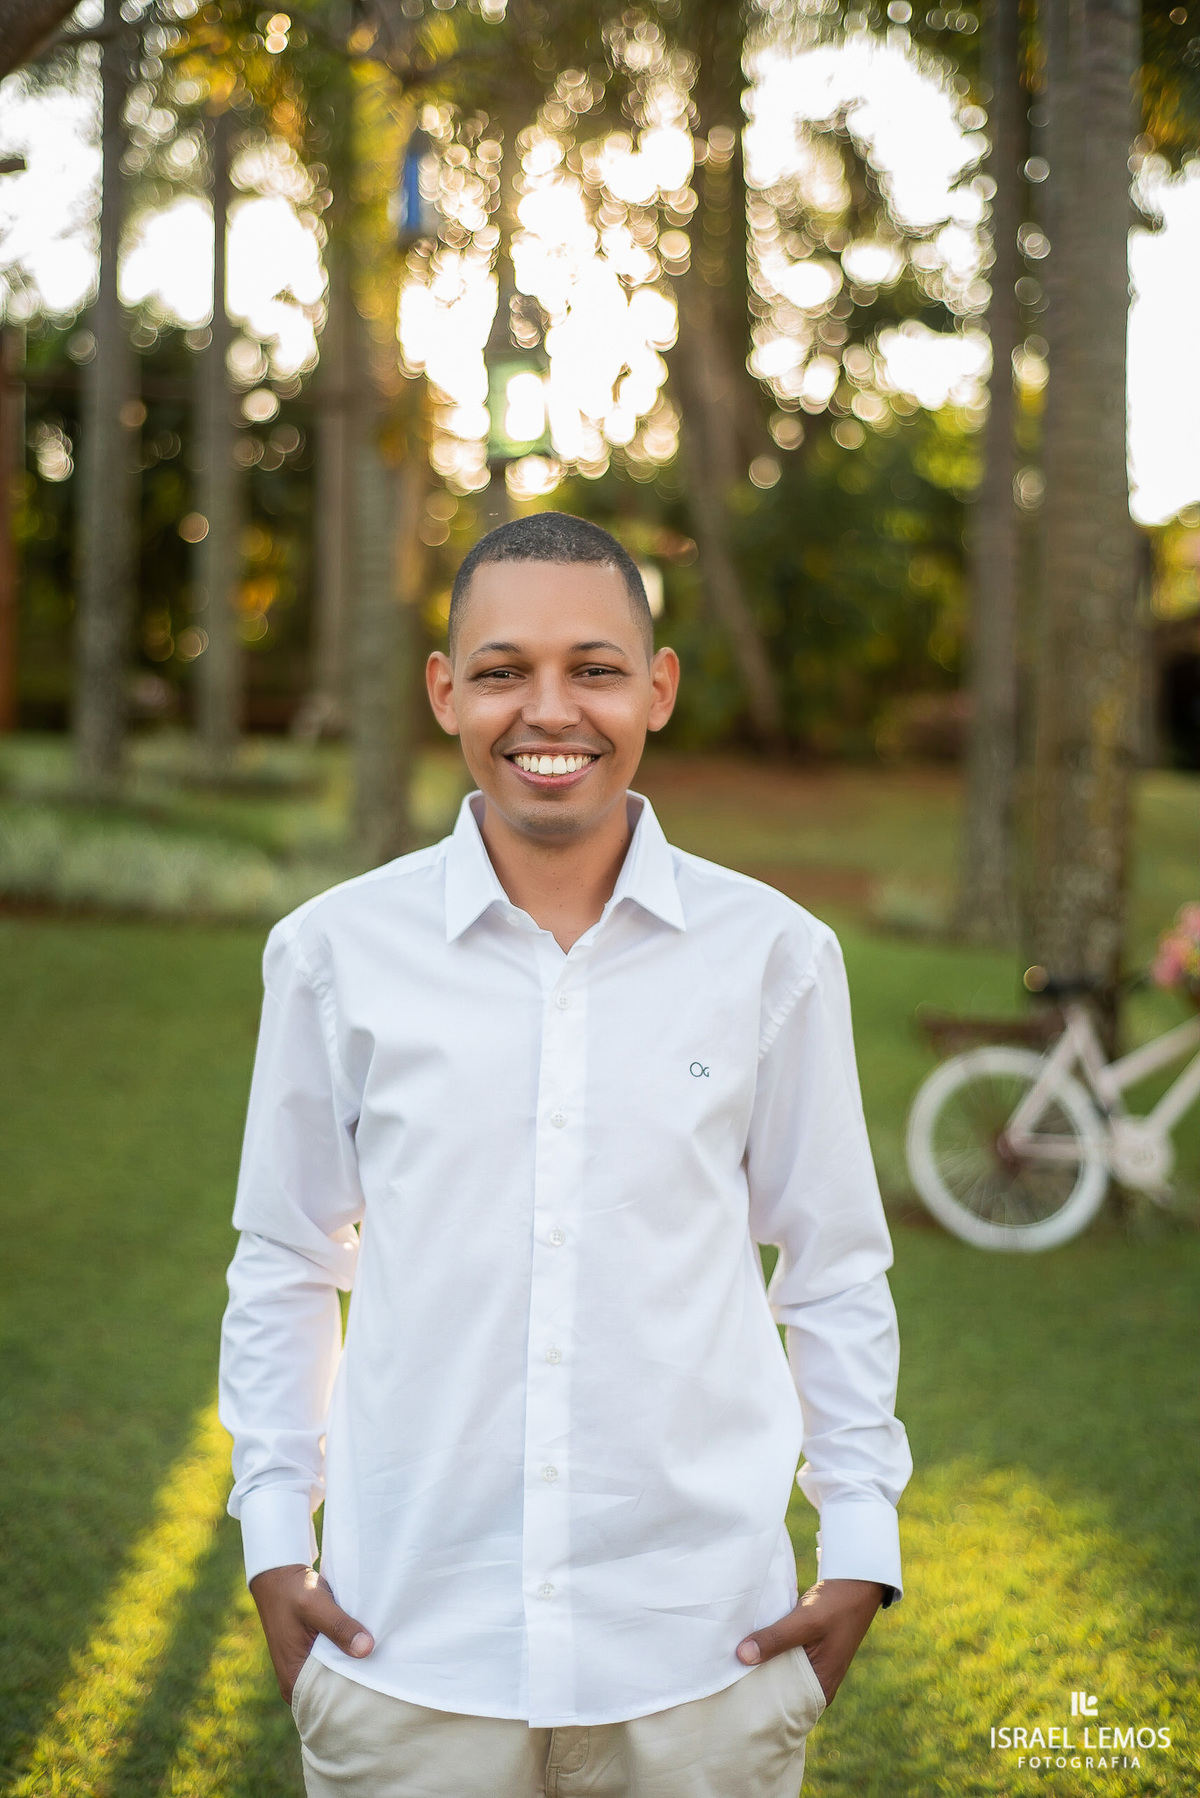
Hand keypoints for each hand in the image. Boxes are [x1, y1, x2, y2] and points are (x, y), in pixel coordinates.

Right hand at [249, 1564, 373, 1702]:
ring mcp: (304, 1667)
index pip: (326, 1703)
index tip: (379, 1689)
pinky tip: (367, 1649)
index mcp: (292, 1678)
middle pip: (333, 1691)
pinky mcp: (312, 1654)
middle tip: (386, 1676)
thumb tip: (366, 1649)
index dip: (352, 1697)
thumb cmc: (292, 1590)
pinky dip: (347, 1656)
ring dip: (353, 1667)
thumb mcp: (315, 1605)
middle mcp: (297, 1679)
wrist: (278, 1574)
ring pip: (335, 1675)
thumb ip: (339, 1627)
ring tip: (381, 1664)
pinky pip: (334, 1662)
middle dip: (357, 1683)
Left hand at [735, 1578, 884, 1705]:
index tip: (732, 1695)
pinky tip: (750, 1645)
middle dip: (756, 1683)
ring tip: (731, 1663)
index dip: (759, 1702)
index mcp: (821, 1688)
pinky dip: (769, 1650)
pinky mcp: (807, 1648)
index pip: (784, 1708)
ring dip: (761, 1664)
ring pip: (779, 1670)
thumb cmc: (837, 1604)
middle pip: (779, 1689)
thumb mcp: (806, 1621)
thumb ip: (775, 1639)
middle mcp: (817, 1682)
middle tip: (725, 1678)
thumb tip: (741, 1657)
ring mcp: (812, 1664)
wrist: (857, 1580)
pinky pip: (783, 1656)